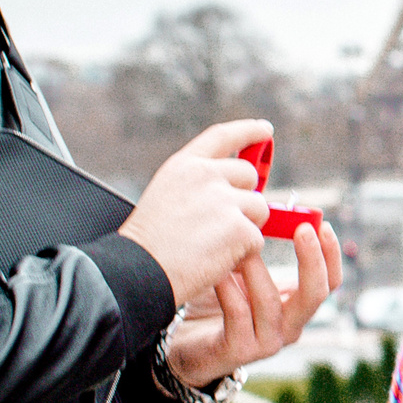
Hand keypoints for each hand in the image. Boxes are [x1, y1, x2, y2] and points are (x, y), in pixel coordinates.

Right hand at [119, 120, 270, 303]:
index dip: (248, 131)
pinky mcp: (240, 228)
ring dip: (245, 228)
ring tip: (213, 245)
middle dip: (245, 197)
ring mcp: (225, 200)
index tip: (264, 129)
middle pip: (249, 175)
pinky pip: (257, 239)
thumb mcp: (166, 196)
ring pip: (259, 209)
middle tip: (226, 223)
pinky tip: (215, 260)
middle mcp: (206, 176)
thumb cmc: (148, 245)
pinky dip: (242, 254)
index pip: (223, 137)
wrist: (138, 272)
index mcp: (184, 166)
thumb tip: (236, 186)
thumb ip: (198, 185)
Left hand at [164, 222, 342, 386]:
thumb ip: (253, 249)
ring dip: (255, 269)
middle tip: (303, 229)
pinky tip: (217, 272)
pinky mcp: (239, 351)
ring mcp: (266, 341)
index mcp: (297, 306)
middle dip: (312, 259)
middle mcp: (290, 326)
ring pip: (270, 302)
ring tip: (241, 246)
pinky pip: (238, 313)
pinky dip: (228, 288)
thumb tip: (257, 208)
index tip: (321, 223)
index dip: (331, 253)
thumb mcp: (240, 272)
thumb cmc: (218, 303)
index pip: (330, 281)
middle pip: (316, 294)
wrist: (189, 347)